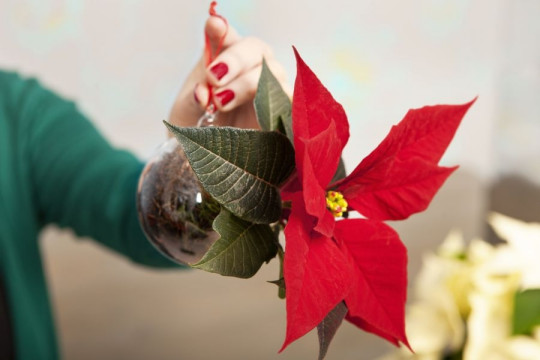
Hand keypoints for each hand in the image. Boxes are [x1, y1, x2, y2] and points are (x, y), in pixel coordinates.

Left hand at [169, 16, 288, 128]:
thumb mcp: (187, 112)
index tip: (213, 27)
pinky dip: (278, 102)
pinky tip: (259, 111)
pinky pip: (291, 101)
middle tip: (213, 78)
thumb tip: (204, 93)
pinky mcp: (285, 111)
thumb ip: (193, 99)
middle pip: (255, 48)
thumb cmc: (197, 128)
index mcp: (224, 57)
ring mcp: (272, 86)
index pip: (226, 34)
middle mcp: (252, 66)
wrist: (210, 159)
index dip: (221, 29)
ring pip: (273, 73)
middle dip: (234, 60)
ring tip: (221, 102)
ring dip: (247, 84)